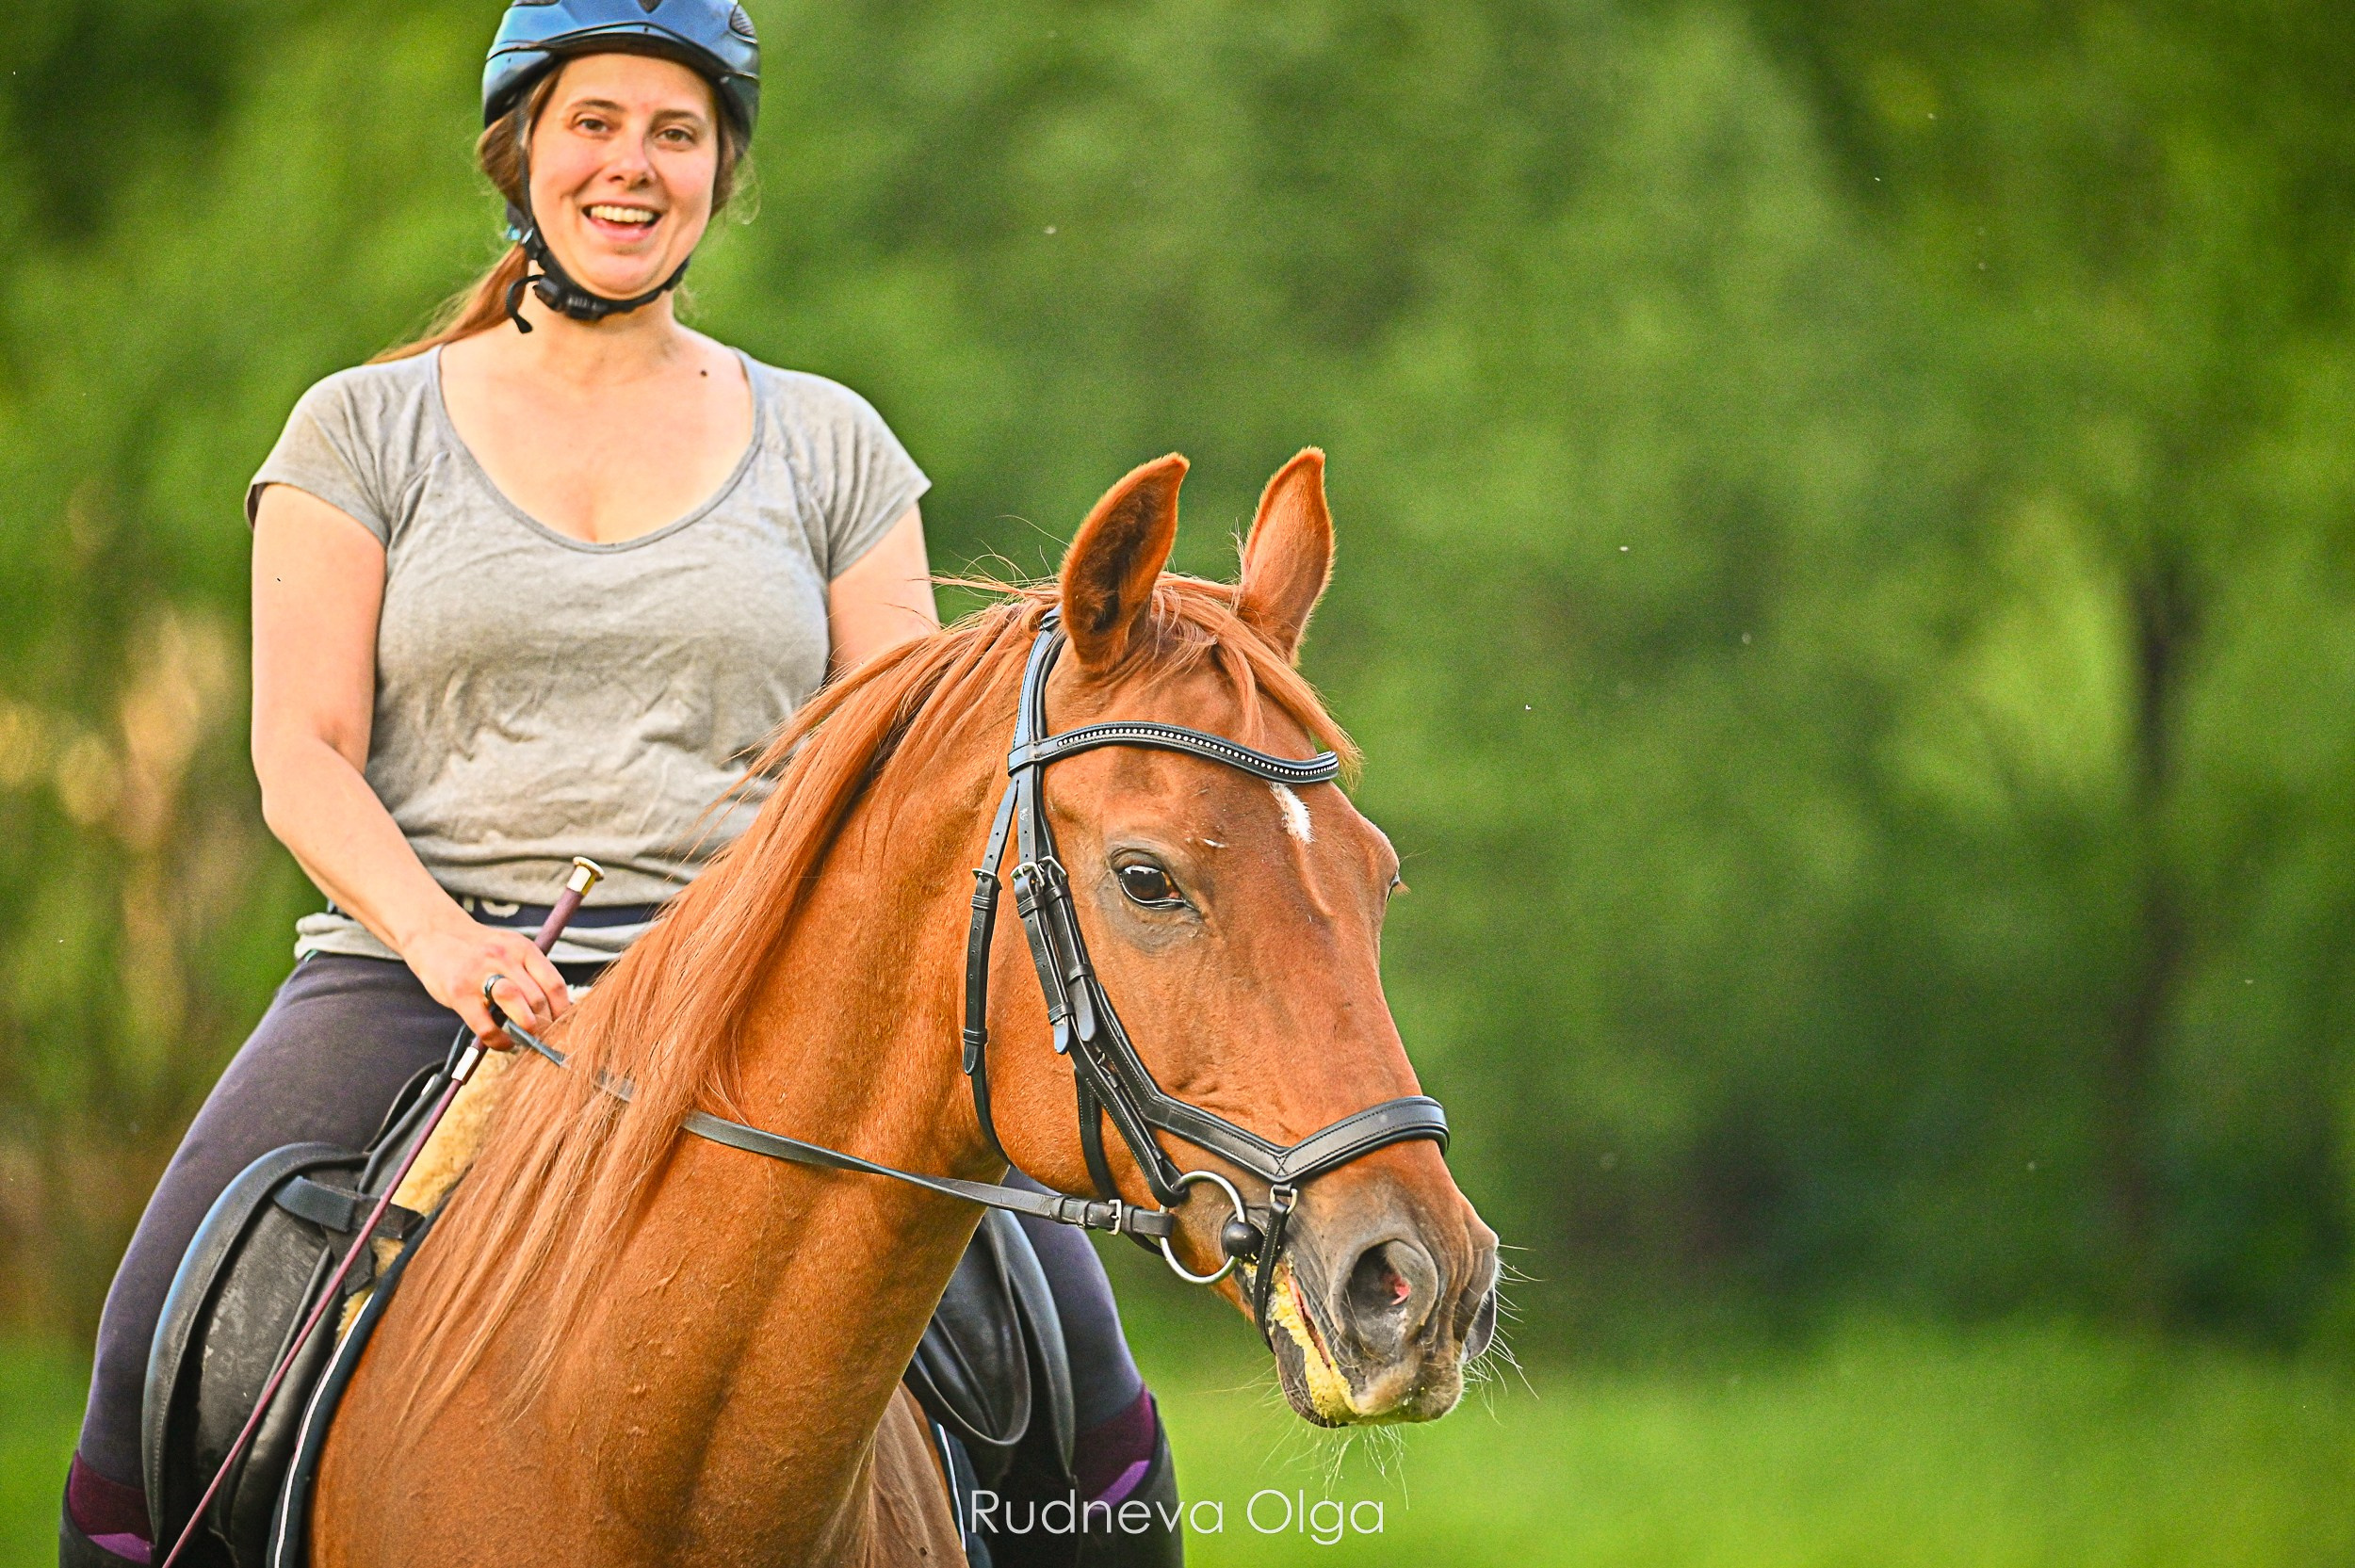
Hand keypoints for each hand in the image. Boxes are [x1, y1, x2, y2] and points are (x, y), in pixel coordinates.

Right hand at [404, 914, 571, 1048]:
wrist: (435, 934)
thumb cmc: (479, 950)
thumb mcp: (509, 948)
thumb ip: (530, 972)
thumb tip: (555, 1009)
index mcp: (523, 948)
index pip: (554, 984)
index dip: (562, 1011)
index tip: (562, 1026)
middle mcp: (505, 958)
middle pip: (538, 999)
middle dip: (546, 1025)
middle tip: (544, 1037)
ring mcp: (481, 975)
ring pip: (517, 1007)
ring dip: (527, 1030)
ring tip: (528, 1039)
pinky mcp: (460, 993)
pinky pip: (487, 1026)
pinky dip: (500, 1040)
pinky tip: (503, 1042)